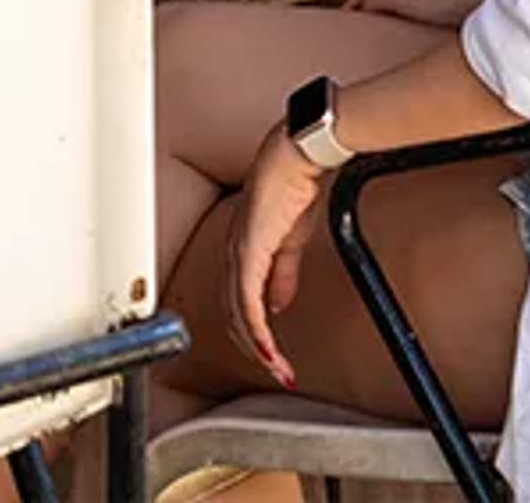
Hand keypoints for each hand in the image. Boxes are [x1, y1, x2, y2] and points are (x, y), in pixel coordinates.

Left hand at [225, 128, 324, 388]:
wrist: (297, 156)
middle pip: (234, 315)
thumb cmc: (293, 186)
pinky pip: (248, 303)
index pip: (239, 303)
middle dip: (255, 349)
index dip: (253, 334)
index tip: (273, 357)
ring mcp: (238, 254)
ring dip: (258, 347)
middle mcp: (232, 255)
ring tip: (278, 370)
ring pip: (239, 315)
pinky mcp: (249, 252)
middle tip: (277, 372)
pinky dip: (258, 332)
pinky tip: (269, 351)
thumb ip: (282, 275)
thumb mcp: (290, 240)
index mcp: (241, 252)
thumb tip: (276, 307)